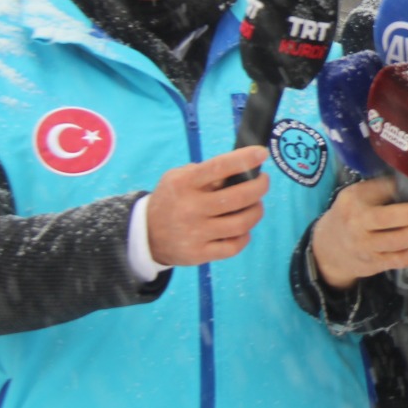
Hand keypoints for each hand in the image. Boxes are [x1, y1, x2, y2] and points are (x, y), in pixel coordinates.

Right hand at [146, 148, 269, 266]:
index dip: (244, 159)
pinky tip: (243, 228)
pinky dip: (245, 235)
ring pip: (242, 223)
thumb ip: (206, 172)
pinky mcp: (198, 254)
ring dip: (256, 211)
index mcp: (184, 184)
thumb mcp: (178, 178)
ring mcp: (195, 233)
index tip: (261, 153)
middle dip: (260, 186)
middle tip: (263, 181)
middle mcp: (190, 208)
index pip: (219, 167)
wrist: (145, 235)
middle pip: (240, 196)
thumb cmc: (171, 200)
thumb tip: (241, 168)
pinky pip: (234, 246)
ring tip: (255, 205)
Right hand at [309, 176, 407, 290]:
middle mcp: (357, 227)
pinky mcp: (375, 265)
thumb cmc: (351, 214)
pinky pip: (403, 260)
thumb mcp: (362, 194)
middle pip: (393, 222)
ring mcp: (366, 249)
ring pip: (401, 244)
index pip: (386, 195)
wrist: (328, 248)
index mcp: (354, 204)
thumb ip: (394, 186)